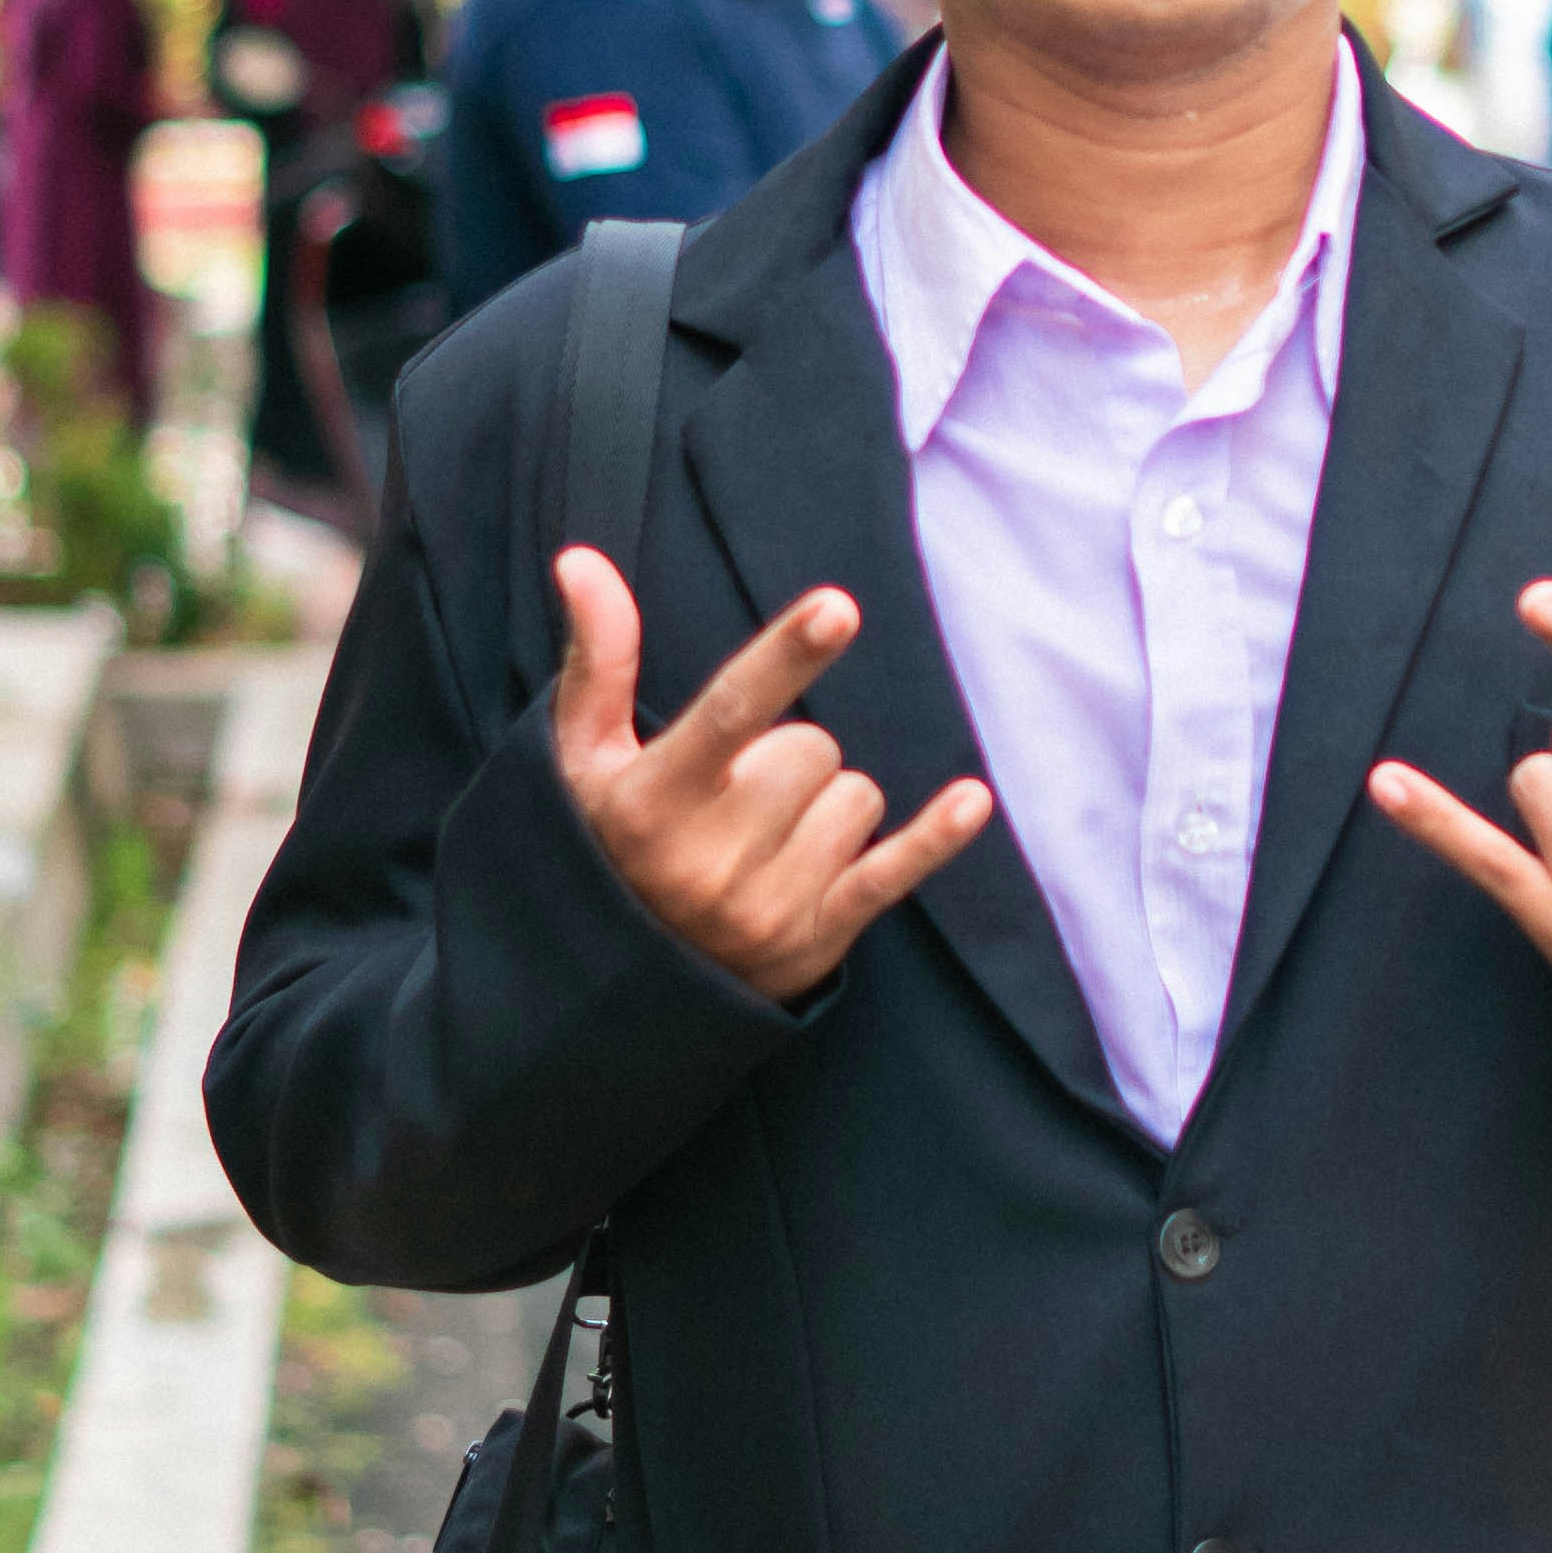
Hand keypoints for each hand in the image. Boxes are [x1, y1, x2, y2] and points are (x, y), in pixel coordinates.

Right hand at [551, 553, 990, 1006]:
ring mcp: (765, 907)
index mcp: (652, 802)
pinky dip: (933, 838)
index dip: (786, 656)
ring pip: (855, 799)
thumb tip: (582, 559)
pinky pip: (892, 874)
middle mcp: (709, 860)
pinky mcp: (813, 943)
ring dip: (823, 807)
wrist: (607, 993)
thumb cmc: (601, 850)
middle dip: (786, 757)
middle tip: (732, 799)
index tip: (837, 607)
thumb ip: (599, 659)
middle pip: (813, 747)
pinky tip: (971, 801)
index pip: (730, 713)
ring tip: (759, 845)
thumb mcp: (580, 761)